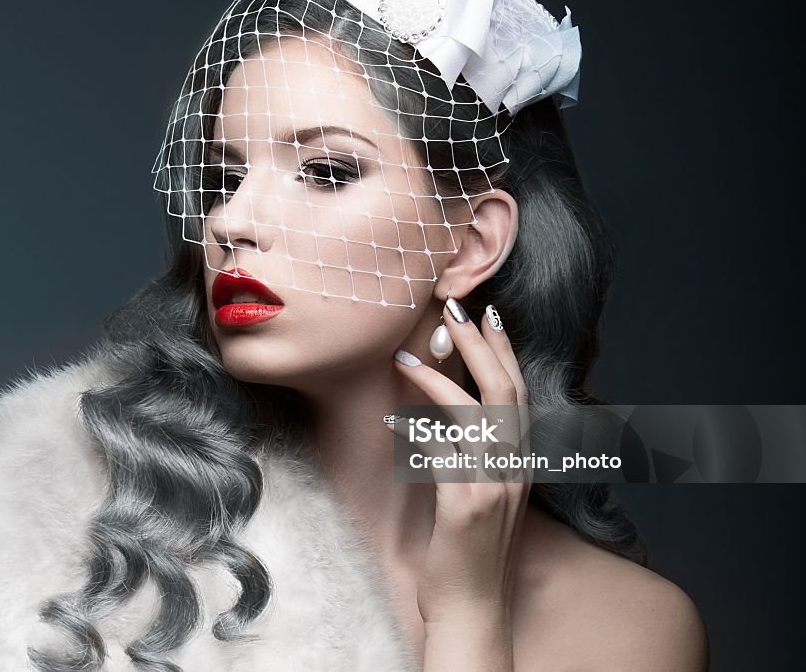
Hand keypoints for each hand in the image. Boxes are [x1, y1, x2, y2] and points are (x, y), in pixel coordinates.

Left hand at [391, 302, 529, 668]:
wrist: (473, 607)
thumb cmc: (470, 549)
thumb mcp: (484, 494)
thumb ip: (478, 454)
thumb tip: (449, 417)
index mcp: (521, 462)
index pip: (519, 392)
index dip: (505, 349)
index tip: (488, 313)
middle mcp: (515, 469)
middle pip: (504, 391)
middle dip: (480, 343)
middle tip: (454, 308)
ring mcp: (493, 486)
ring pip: (475, 415)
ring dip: (439, 379)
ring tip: (409, 356)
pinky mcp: (465, 506)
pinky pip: (442, 454)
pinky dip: (418, 429)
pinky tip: (393, 414)